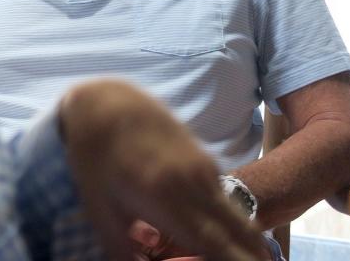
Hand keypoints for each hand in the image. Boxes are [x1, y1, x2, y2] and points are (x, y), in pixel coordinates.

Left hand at [58, 80, 268, 260]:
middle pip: (242, 232)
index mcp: (167, 201)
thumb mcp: (98, 207)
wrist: (107, 104)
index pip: (216, 245)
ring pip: (238, 214)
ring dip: (247, 240)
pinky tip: (223, 233)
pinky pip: (227, 197)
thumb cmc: (95, 159)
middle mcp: (195, 185)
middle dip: (254, 257)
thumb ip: (118, 248)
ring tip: (244, 257)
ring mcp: (204, 169)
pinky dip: (234, 220)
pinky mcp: (205, 158)